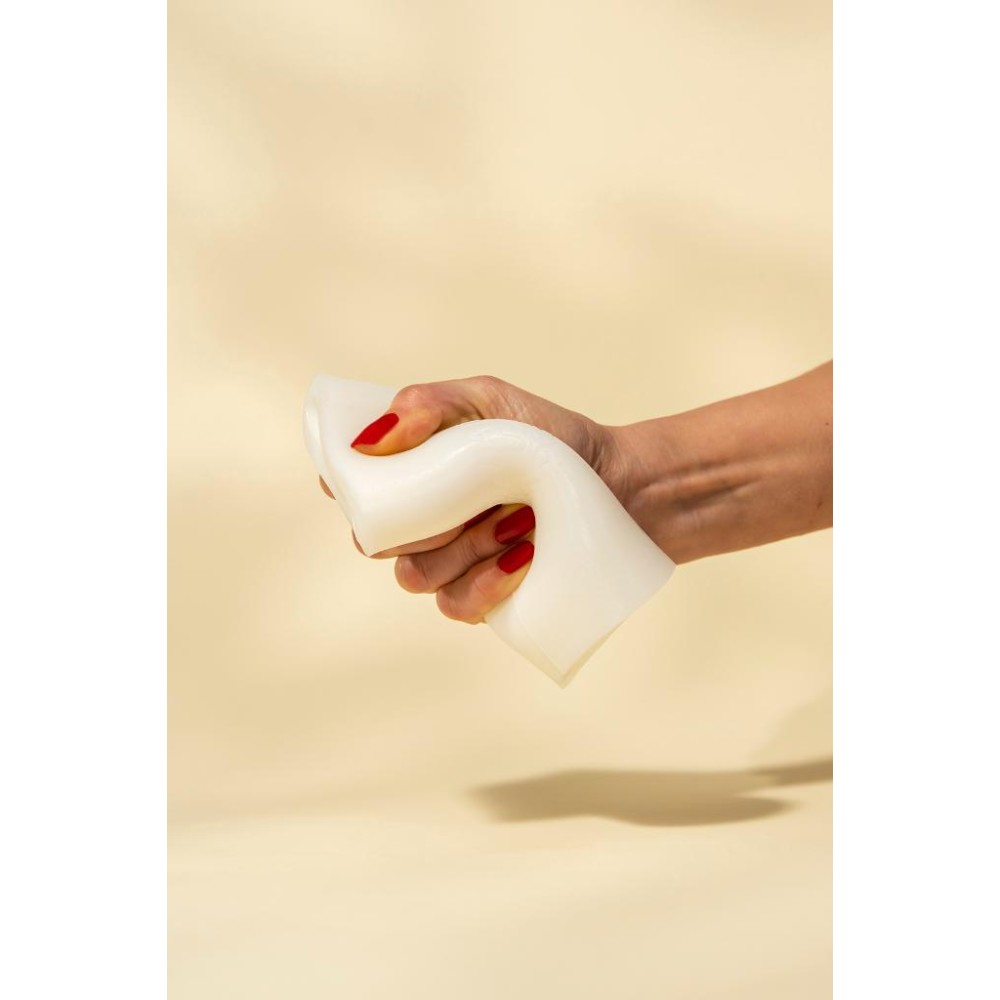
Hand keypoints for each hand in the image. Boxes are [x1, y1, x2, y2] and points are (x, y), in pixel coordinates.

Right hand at [319, 375, 622, 623]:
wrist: (627, 488)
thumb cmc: (557, 440)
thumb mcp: (494, 402)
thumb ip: (431, 404)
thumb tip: (370, 441)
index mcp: (415, 475)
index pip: (351, 487)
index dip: (348, 486)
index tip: (376, 476)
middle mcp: (425, 523)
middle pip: (373, 539)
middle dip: (419, 520)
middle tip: (480, 495)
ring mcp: (452, 565)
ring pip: (414, 575)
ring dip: (463, 547)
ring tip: (519, 521)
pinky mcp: (485, 601)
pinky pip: (454, 606)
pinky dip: (485, 584)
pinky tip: (524, 556)